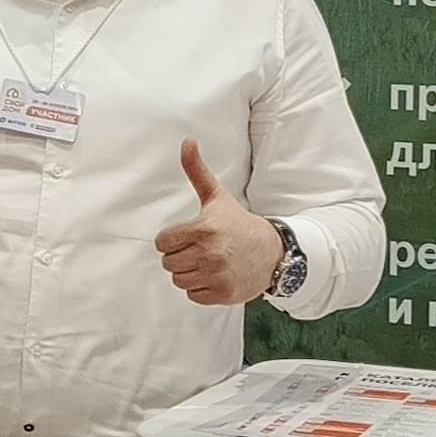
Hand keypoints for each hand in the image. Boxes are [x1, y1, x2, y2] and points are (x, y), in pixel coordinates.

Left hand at [155, 139, 283, 305]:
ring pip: (179, 280)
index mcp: (204, 229)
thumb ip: (197, 171)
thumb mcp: (217, 196)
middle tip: (201, 248)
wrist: (272, 252)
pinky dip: (201, 288)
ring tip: (209, 261)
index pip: (162, 243)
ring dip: (190, 273)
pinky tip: (215, 275)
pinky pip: (193, 295)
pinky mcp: (223, 293)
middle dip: (181, 256)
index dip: (173, 239)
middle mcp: (210, 254)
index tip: (190, 236)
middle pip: (168, 263)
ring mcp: (217, 275)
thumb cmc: (239, 223)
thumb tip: (187, 141)